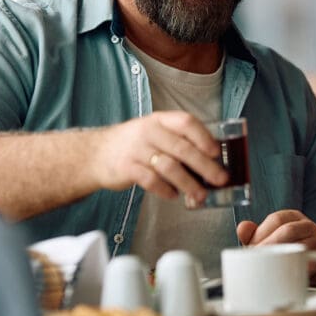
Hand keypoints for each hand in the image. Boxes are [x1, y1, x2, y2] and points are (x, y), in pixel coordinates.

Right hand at [92, 111, 227, 206]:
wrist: (95, 153)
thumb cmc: (135, 145)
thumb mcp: (154, 132)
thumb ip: (177, 140)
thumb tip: (212, 160)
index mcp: (160, 120)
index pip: (186, 122)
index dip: (204, 136)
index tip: (217, 152)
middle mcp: (148, 131)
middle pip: (182, 148)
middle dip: (205, 166)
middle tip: (220, 179)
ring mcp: (136, 150)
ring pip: (169, 167)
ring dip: (188, 183)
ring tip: (200, 195)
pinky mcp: (126, 168)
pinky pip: (151, 180)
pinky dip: (165, 190)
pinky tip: (174, 195)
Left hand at [236, 210, 315, 280]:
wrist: (308, 270)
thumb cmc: (283, 252)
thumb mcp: (266, 241)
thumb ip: (252, 235)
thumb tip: (242, 228)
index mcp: (292, 216)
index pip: (276, 219)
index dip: (261, 234)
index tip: (251, 249)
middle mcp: (307, 225)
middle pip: (288, 230)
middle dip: (270, 245)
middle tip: (258, 259)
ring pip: (301, 246)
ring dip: (283, 258)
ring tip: (269, 268)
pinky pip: (312, 263)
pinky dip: (299, 269)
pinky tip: (288, 274)